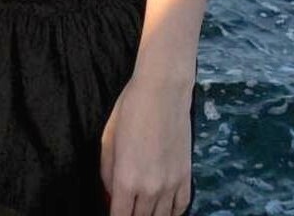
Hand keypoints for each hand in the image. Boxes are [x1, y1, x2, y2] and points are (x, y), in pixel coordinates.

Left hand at [100, 72, 193, 215]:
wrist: (163, 91)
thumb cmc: (131, 109)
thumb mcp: (108, 140)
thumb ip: (107, 174)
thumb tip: (111, 195)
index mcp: (126, 180)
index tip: (114, 212)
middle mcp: (150, 189)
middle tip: (128, 206)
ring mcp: (171, 184)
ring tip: (144, 208)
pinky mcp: (186, 176)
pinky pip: (181, 207)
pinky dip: (172, 212)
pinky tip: (164, 209)